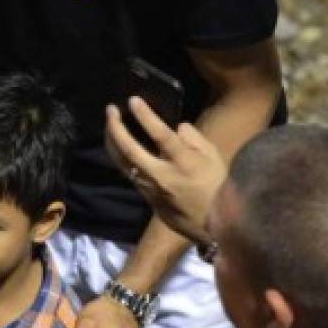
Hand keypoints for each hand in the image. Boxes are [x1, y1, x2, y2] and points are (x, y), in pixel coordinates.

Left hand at [105, 99, 226, 243]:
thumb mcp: (214, 156)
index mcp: (183, 162)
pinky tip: (118, 147)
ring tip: (109, 125)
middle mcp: (162, 175)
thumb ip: (194, 137)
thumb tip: (176, 127)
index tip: (132, 100)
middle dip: (115, 127)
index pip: (160, 134)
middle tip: (110, 110)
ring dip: (112, 142)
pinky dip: (120, 158)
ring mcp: (151, 188)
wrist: (215, 227)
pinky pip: (129, 174)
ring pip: (122, 163)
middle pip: (129, 149)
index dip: (145, 116)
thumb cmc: (218, 186)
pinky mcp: (146, 198)